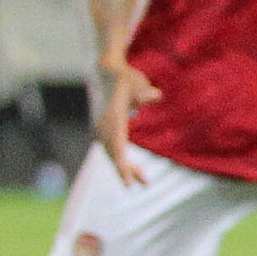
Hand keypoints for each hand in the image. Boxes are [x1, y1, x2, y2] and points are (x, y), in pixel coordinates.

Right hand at [93, 49, 161, 185]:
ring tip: (145, 181)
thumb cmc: (125, 78)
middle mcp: (103, 125)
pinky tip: (135, 171)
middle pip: (114, 153)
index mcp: (111, 116)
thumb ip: (144, 91)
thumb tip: (156, 95)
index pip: (116, 144)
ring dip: (126, 168)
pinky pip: (112, 150)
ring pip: (112, 153)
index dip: (122, 163)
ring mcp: (100, 129)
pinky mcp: (103, 131)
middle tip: (145, 183)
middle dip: (127, 170)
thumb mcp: (136, 81)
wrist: (106, 72)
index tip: (128, 181)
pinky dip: (122, 161)